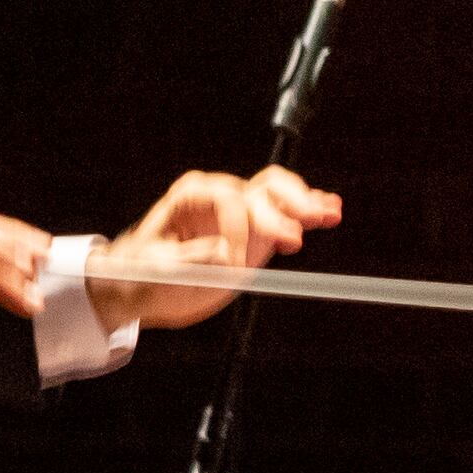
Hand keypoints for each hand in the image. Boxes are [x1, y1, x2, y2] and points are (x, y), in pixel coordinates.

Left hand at [104, 161, 343, 329]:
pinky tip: (330, 211)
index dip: (236, 232)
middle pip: (261, 190)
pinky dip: (307, 211)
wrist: (142, 281)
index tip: (233, 266)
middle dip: (283, 210)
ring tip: (329, 213)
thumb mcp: (159, 271)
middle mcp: (221, 195)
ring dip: (304, 202)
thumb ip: (191, 261)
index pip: (229, 201)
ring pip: (278, 193)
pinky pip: (285, 213)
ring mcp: (241, 211)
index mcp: (192, 196)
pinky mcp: (255, 230)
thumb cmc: (143, 273)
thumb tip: (224, 254)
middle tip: (298, 234)